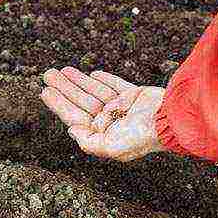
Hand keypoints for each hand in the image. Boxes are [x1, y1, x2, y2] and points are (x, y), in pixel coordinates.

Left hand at [40, 66, 166, 161]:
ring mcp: (123, 108)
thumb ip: (88, 142)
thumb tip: (71, 130)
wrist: (173, 120)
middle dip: (64, 88)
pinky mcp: (135, 96)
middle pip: (81, 102)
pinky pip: (115, 86)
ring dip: (78, 80)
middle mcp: (110, 122)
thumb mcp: (111, 147)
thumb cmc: (143, 137)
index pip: (74, 117)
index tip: (45, 91)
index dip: (58, 104)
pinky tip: (91, 74)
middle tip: (48, 74)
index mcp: (102, 135)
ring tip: (62, 70)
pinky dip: (103, 79)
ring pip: (94, 92)